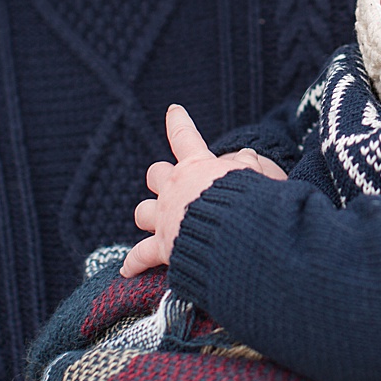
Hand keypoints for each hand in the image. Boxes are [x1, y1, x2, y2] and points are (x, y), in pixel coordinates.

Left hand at [120, 105, 285, 277]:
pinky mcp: (162, 247)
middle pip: (155, 174)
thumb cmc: (247, 202)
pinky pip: (140, 255)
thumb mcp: (253, 176)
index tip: (173, 110)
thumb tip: (247, 154)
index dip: (179, 121)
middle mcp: (176, 188)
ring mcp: (166, 217)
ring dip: (148, 215)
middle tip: (171, 185)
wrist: (234, 236)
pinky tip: (128, 270)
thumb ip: (247, 165)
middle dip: (161, 178)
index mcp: (198, 167)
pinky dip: (134, 263)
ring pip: (142, 212)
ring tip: (154, 222)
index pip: (185, 136)